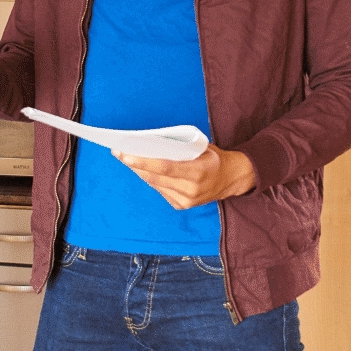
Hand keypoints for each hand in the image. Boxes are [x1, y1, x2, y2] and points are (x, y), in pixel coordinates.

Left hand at [112, 146, 257, 209]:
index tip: (126, 154)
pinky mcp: (182, 206)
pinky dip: (151, 180)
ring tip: (126, 158)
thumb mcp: (202, 147)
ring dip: (139, 172)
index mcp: (199, 172)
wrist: (231, 179)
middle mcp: (192, 190)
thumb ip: (180, 148)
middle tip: (119, 152)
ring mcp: (186, 201)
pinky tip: (142, 170)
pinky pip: (160, 190)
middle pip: (156, 177)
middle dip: (135, 164)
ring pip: (155, 185)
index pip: (165, 167)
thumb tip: (151, 144)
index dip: (144, 161)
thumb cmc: (214, 158)